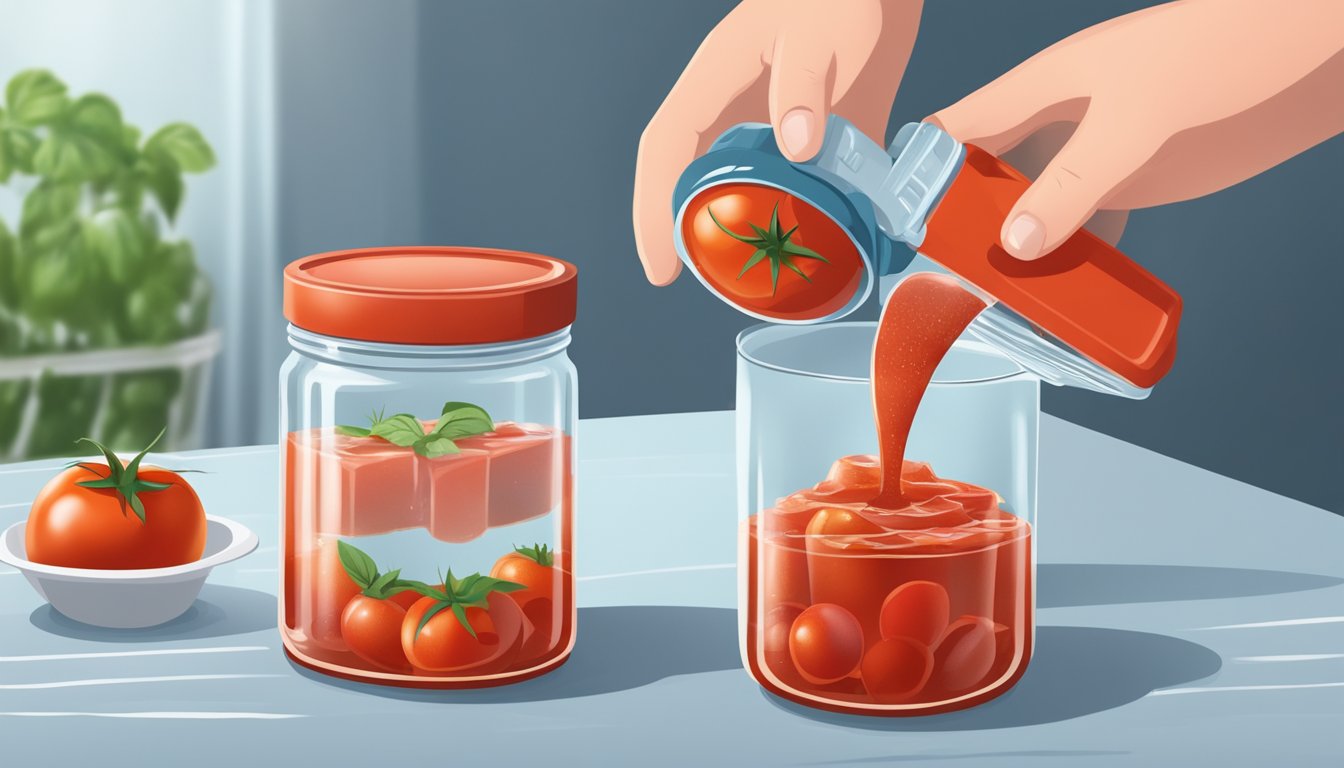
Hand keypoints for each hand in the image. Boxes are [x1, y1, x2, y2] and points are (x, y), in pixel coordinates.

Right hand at [633, 0, 922, 284]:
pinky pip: (803, 184)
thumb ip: (803, 86)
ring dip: (751, 230)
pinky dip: (811, 218)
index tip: (660, 267)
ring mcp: (776, 123)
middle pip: (693, 176)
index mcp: (716, 78)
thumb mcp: (821, 31)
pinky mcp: (819, 134)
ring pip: (746, 187)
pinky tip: (827, 250)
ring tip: (764, 280)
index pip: (665, 150)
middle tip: (710, 283)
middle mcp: (737, 107)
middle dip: (690, 231)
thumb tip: (795, 151)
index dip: (651, 211)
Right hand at [932, 0, 1343, 260]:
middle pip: (984, 180)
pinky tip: (1062, 294)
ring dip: (1017, 253)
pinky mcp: (1132, 184)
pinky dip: (1072, 262)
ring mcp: (1092, 157)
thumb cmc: (1214, 58)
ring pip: (1033, 212)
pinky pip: (1087, 230)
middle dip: (962, 226)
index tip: (898, 226)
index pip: (955, 129)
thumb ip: (1072, 183)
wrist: (1300, 59)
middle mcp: (1055, 126)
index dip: (920, 172)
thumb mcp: (1132, 121)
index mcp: (1037, 90)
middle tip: (947, 280)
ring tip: (997, 300)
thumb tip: (1015, 246)